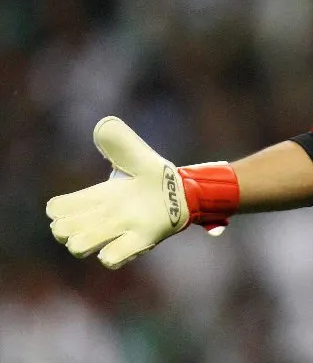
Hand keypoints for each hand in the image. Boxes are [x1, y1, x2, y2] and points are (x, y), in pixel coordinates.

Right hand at [46, 116, 238, 268]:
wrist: (185, 191)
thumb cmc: (155, 176)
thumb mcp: (137, 155)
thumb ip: (120, 141)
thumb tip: (102, 125)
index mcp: (95, 198)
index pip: (56, 210)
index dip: (60, 209)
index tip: (82, 201)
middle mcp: (103, 218)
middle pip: (61, 232)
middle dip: (69, 227)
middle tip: (95, 215)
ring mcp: (119, 232)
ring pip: (79, 247)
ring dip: (89, 239)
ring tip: (111, 226)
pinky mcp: (139, 242)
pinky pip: (111, 259)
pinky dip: (113, 253)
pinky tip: (128, 238)